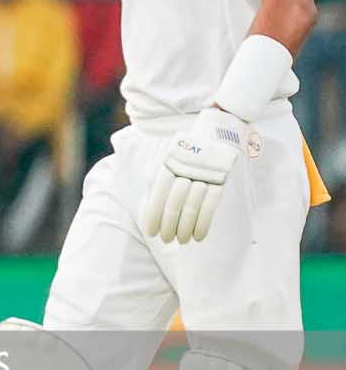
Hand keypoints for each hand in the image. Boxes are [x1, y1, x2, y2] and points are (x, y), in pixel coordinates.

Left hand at [142, 107, 245, 243]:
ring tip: (181, 241)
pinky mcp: (221, 179)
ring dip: (186, 227)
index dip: (153, 214)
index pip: (158, 193)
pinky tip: (199, 236)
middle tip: (166, 239)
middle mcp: (186, 168)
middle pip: (175, 203)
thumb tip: (148, 207)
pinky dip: (204, 223)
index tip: (150, 231)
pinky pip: (211, 205)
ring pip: (192, 206)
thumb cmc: (187, 149)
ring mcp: (205, 174)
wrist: (218, 129)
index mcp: (169, 163)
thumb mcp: (169, 158)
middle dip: (169, 225)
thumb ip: (160, 178)